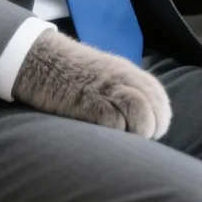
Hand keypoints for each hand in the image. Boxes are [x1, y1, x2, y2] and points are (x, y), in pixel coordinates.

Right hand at [12, 30, 170, 138]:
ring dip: (139, 132)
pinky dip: (115, 132)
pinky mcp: (86, 101)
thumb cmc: (74, 74)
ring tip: (125, 141)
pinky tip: (104, 135)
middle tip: (137, 140)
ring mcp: (105, 89)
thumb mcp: (107, 74)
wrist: (42, 60)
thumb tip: (144, 118)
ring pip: (140, 113)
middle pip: (153, 107)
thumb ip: (126, 89)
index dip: (159, 119)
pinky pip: (113, 121)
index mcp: (129, 72)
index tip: (150, 134)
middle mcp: (122, 79)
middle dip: (151, 129)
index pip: (159, 98)